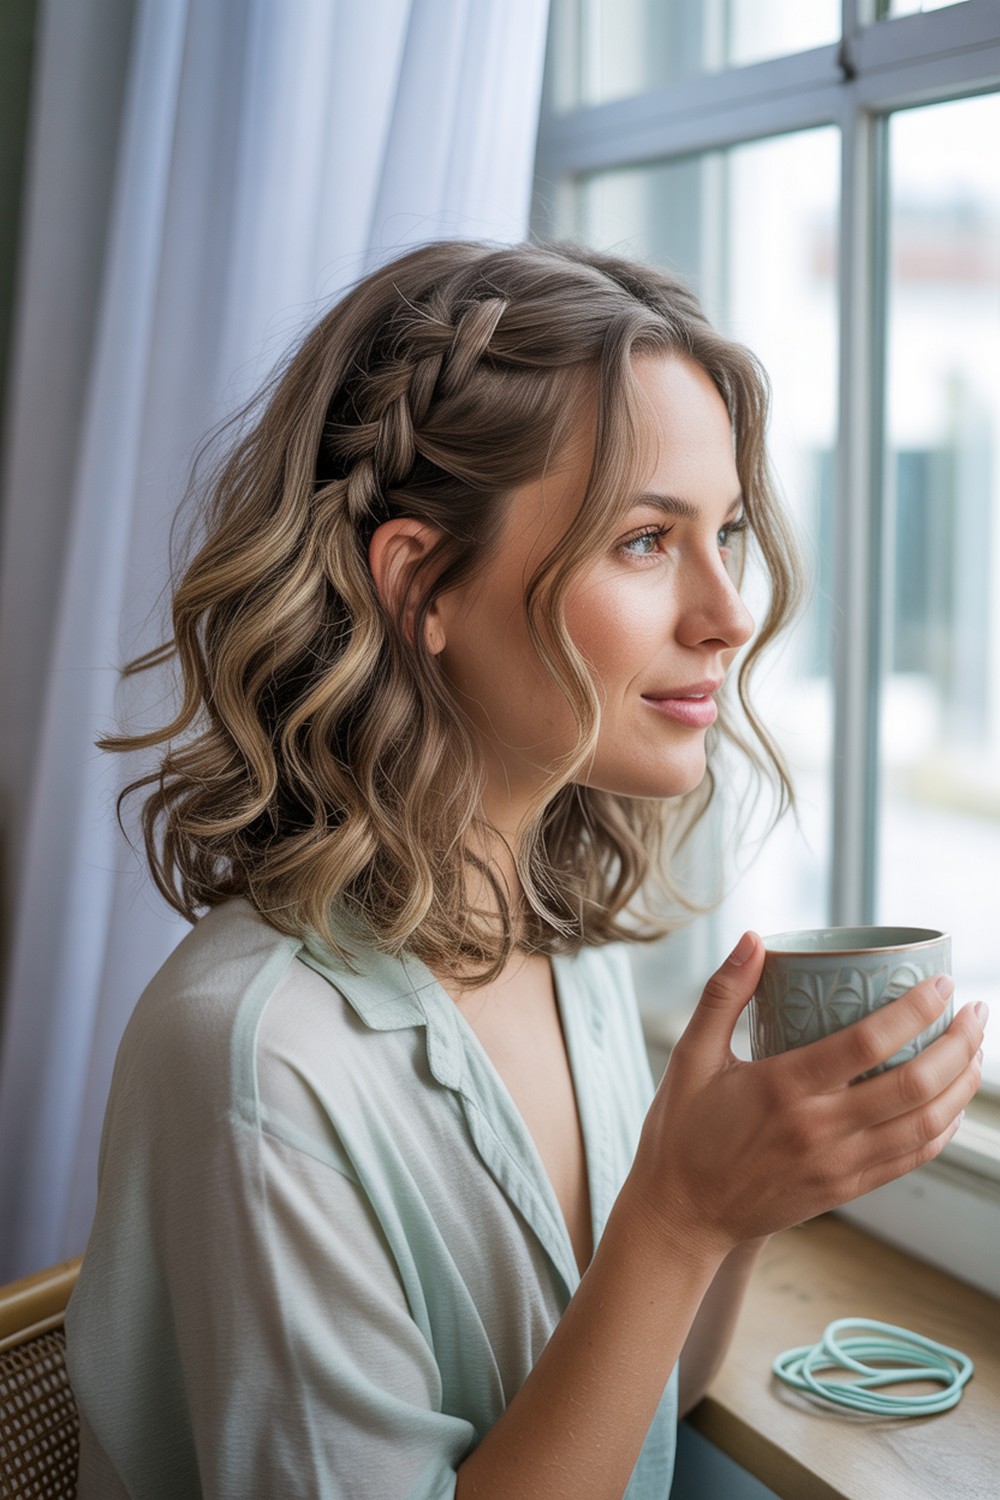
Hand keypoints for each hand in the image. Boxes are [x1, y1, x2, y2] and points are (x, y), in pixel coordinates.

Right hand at [625, 932, 985, 1259]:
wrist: (679, 1215)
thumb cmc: (681, 1131)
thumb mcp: (690, 1055)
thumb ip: (724, 994)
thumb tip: (755, 939)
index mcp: (781, 1088)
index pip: (867, 1043)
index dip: (914, 1010)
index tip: (941, 984)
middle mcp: (817, 1129)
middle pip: (912, 1086)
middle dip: (958, 1045)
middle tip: (975, 1012)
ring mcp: (836, 1165)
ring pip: (923, 1127)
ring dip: (961, 1087)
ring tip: (975, 1052)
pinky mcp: (844, 1190)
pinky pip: (910, 1159)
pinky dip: (943, 1129)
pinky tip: (952, 1104)